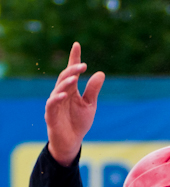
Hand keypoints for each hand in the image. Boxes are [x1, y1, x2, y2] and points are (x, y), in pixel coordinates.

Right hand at [45, 42, 104, 165]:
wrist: (71, 141)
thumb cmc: (79, 122)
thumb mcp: (90, 104)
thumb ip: (93, 90)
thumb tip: (101, 73)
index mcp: (71, 90)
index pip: (72, 71)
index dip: (74, 58)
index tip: (77, 44)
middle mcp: (61, 93)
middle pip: (65, 77)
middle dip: (73, 70)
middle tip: (83, 65)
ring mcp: (55, 103)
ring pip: (58, 88)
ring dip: (66, 82)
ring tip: (75, 77)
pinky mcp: (51, 114)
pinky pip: (52, 104)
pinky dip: (57, 98)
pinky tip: (65, 94)